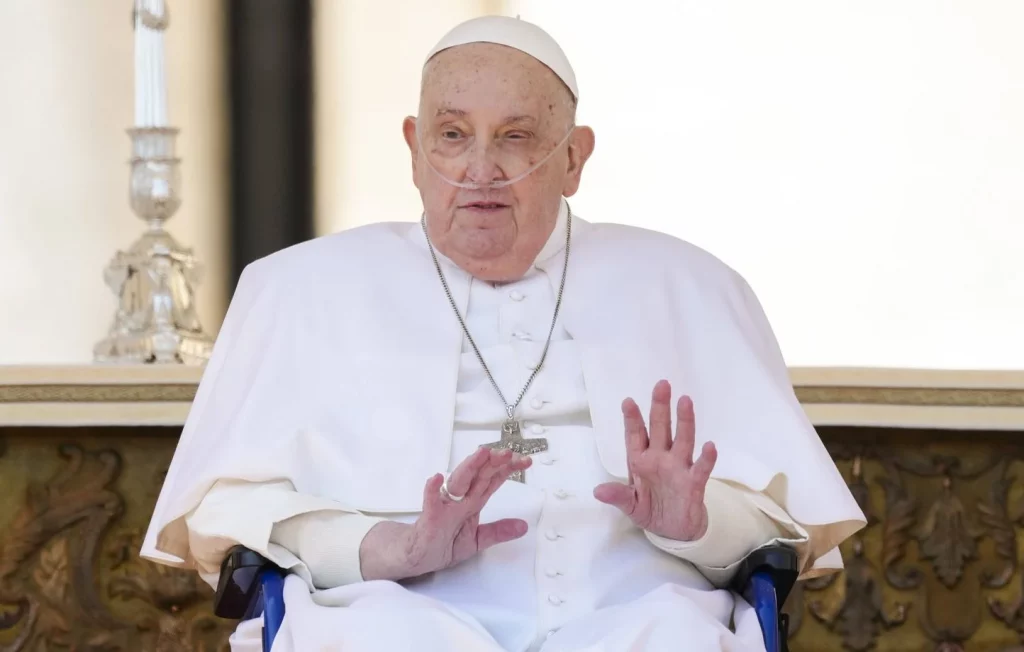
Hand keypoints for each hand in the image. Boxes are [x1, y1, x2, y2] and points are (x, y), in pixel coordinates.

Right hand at [359, 447, 530, 580]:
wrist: (416, 556)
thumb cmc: (443, 543)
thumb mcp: (476, 540)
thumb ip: (498, 532)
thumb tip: (523, 527)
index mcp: (472, 502)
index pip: (492, 481)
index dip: (507, 469)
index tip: (525, 461)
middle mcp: (459, 499)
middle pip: (478, 476)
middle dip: (492, 463)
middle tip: (507, 452)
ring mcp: (444, 506)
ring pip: (458, 482)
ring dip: (470, 467)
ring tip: (482, 454)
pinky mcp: (428, 518)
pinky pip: (430, 503)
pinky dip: (432, 491)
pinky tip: (436, 479)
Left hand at [594, 380, 717, 540]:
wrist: (675, 530)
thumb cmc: (650, 510)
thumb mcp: (630, 506)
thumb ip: (617, 496)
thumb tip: (597, 491)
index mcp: (641, 461)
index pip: (636, 436)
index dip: (632, 419)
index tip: (628, 401)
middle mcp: (660, 458)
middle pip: (661, 429)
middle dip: (660, 407)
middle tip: (662, 384)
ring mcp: (679, 467)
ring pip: (682, 440)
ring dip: (684, 422)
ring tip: (685, 401)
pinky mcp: (694, 482)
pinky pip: (701, 468)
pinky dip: (706, 458)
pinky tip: (710, 446)